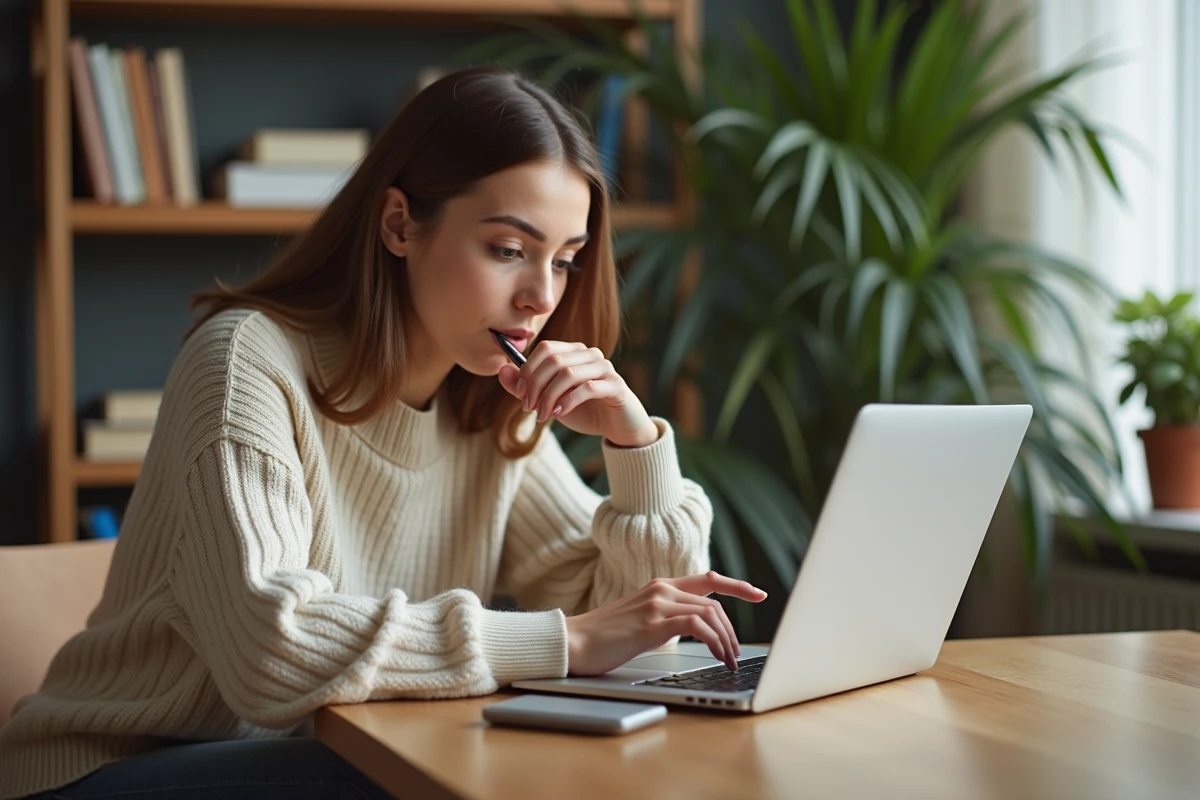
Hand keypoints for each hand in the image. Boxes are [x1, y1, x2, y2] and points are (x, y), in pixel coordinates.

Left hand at [497, 340, 657, 447]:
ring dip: (549, 397)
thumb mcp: (549, 401)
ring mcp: (605, 368)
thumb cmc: (584, 411)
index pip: (546, 348)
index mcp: (574, 352)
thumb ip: (525, 387)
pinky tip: (560, 414)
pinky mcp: (616, 386)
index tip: (521, 394)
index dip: (528, 370)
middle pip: (554, 360)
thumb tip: (502, 370)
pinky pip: (588, 388)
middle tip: (528, 408)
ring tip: (543, 416)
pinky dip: (568, 402)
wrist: (617, 428)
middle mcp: (590, 355)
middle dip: (536, 385)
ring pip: (568, 373)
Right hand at [564, 572, 768, 675]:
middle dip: (732, 629)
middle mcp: (660, 589)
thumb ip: (664, 619)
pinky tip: (717, 655)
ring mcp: (656, 603)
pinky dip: (714, 641)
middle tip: (736, 653)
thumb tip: (692, 632)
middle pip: (714, 602)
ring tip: (729, 659)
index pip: (707, 579)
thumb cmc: (601, 639)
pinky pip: (697, 625)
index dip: (736, 585)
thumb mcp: (639, 622)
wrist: (571, 642)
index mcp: (658, 587)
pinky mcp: (652, 623)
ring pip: (710, 613)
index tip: (758, 594)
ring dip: (726, 639)